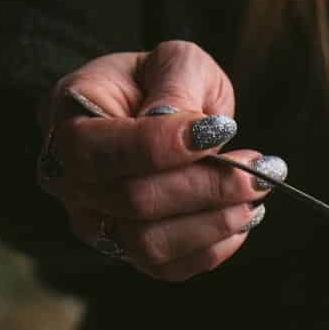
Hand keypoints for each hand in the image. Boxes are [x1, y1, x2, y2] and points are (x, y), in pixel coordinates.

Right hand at [36, 39, 286, 281]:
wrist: (140, 114)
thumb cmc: (154, 83)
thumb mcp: (171, 61)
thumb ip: (178, 86)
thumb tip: (198, 132)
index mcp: (67, 118)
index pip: (103, 148)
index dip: (165, 146)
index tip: (224, 132)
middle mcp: (67, 179)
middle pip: (134, 201)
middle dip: (207, 187)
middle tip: (261, 170)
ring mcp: (92, 222)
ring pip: (148, 243)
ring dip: (213, 224)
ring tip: (255, 197)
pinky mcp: (124, 252)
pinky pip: (167, 268)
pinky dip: (212, 249)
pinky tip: (239, 220)